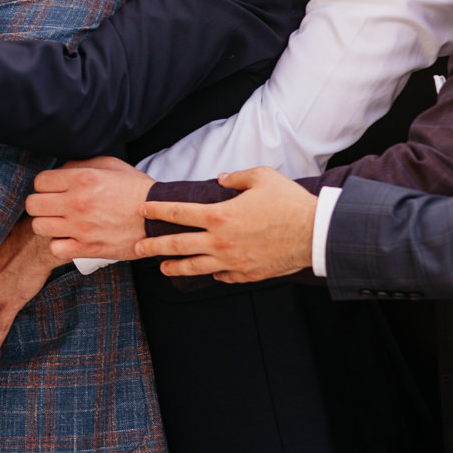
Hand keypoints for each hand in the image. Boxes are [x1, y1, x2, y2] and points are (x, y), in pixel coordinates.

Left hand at [25, 156, 155, 260]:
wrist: (159, 219)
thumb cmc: (135, 189)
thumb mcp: (111, 165)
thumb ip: (81, 164)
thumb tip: (60, 169)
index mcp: (82, 178)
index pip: (40, 181)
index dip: (45, 185)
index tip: (54, 189)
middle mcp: (78, 202)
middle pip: (33, 204)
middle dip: (40, 203)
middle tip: (53, 205)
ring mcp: (81, 228)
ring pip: (39, 226)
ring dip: (48, 223)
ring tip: (61, 221)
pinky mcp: (87, 248)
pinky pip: (55, 248)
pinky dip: (59, 244)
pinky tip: (70, 237)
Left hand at [142, 167, 316, 283]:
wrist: (315, 234)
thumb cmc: (289, 203)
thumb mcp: (261, 177)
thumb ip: (235, 177)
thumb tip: (220, 179)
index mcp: (219, 215)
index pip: (178, 213)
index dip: (157, 211)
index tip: (142, 210)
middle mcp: (220, 241)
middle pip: (177, 245)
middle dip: (153, 247)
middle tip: (137, 249)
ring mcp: (231, 261)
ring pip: (194, 267)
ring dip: (175, 267)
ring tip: (162, 268)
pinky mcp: (246, 274)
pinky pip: (222, 276)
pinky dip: (212, 274)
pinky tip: (207, 272)